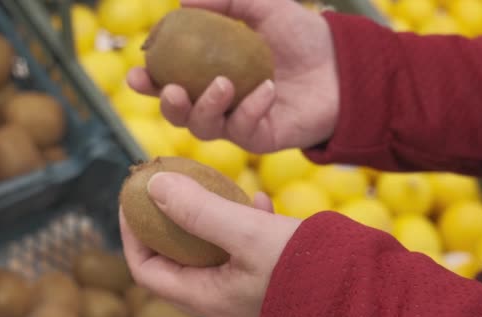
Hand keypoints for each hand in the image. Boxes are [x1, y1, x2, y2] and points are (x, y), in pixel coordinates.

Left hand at [119, 172, 301, 316]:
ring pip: (209, 249)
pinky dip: (241, 221)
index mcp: (206, 296)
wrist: (365, 293)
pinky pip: (242, 247)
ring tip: (209, 186)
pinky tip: (256, 199)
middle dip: (165, 220)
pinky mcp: (269, 276)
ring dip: (204, 217)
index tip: (132, 198)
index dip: (132, 232)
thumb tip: (154, 185)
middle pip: (174, 258)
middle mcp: (221, 296)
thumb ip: (199, 210)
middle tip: (166, 186)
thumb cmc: (306, 269)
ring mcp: (245, 287)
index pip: (147, 269)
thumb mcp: (248, 234)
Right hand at [128, 0, 339, 153]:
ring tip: (222, 84)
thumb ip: (226, 2)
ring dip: (205, 108)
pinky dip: (250, 110)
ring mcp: (239, 122)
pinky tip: (266, 89)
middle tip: (168, 89)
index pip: (171, 80)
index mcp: (211, 72)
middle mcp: (220, 101)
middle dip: (166, 105)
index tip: (137, 69)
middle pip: (179, 114)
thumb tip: (183, 1)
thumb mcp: (264, 8)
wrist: (344, 65)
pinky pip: (244, 130)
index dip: (149, 79)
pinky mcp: (261, 138)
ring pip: (204, 129)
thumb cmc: (303, 37)